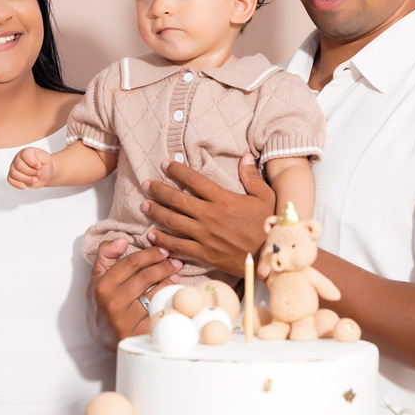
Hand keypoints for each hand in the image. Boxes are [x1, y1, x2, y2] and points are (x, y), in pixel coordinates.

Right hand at [8, 147, 52, 188]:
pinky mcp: (13, 176)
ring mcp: (14, 167)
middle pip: (19, 166)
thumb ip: (41, 156)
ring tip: (35, 180)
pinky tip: (24, 186)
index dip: (33, 163)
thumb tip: (35, 163)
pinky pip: (10, 180)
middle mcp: (18, 158)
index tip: (39, 166)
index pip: (25, 155)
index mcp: (26, 152)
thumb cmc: (44, 165)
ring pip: (14, 174)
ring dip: (26, 179)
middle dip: (31, 172)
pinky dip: (16, 184)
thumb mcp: (47, 158)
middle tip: (38, 173)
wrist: (45, 174)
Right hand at [87, 238, 181, 348]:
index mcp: (103, 286)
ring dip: (170, 281)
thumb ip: (106, 254)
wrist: (103, 336)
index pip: (132, 263)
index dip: (150, 254)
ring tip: (176, 274)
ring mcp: (126, 321)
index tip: (163, 250)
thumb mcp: (97, 277)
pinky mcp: (139, 334)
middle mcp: (113, 303)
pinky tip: (174, 293)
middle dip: (164, 265)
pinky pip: (160, 311)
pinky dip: (170, 300)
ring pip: (155, 294)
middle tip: (175, 261)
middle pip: (146, 277)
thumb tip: (123, 240)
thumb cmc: (102, 302)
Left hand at [140, 154, 273, 278]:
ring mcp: (205, 235)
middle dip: (158, 190)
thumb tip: (245, 156)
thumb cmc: (269, 226)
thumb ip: (252, 177)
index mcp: (223, 199)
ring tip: (144, 205)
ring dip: (156, 212)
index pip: (194, 180)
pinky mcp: (203, 253)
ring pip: (173, 221)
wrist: (270, 258)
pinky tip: (151, 235)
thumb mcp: (265, 198)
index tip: (165, 164)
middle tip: (146, 184)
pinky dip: (163, 240)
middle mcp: (210, 216)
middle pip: (177, 200)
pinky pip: (178, 245)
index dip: (177, 170)